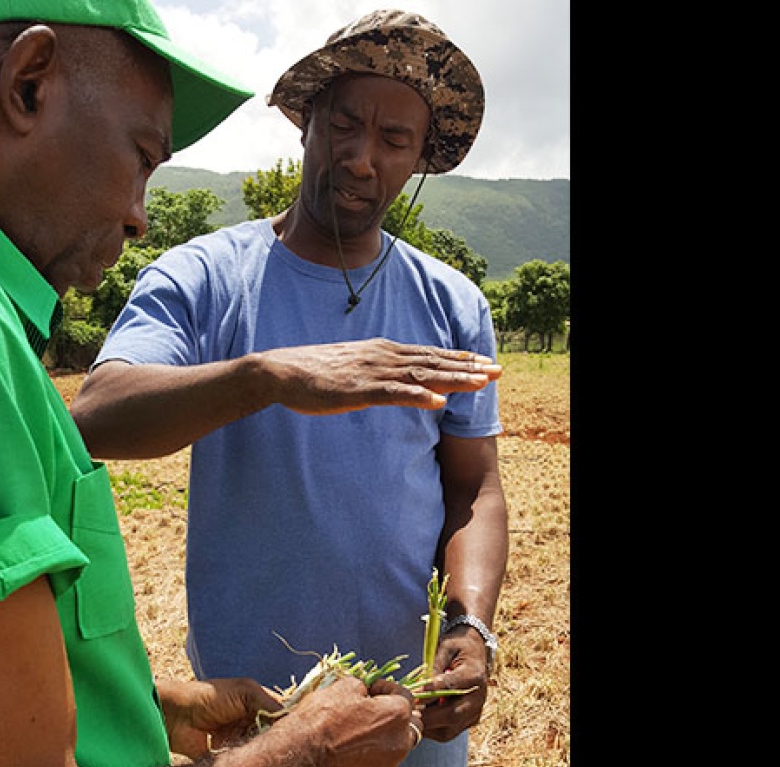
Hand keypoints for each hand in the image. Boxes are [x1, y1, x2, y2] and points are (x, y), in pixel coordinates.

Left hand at [157, 678, 282, 758]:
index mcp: (258, 704)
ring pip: (264, 751)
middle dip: (281, 742)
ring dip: (268, 754)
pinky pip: (249, 764)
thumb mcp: (245, 691)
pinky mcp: (232, 758)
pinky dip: (255, 765)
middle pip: (276, 736)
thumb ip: (269, 703)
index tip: (304, 732)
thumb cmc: (209, 696)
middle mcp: (253, 723)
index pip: (283, 716)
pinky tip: (260, 765)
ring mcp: (243, 742)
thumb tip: (292, 719)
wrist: (177, 716)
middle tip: (292, 749)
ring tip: (274, 756)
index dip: (292, 724)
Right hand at [257, 338, 501, 414]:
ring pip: (422, 375)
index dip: (458, 357)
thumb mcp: (351, 368)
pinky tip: (438, 402)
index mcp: (382, 351)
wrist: (281, 371)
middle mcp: (383, 356)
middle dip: (468, 367)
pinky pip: (394, 394)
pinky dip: (418, 396)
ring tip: (481, 384)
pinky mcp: (359, 389)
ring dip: (453, 379)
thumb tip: (391, 378)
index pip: (428, 353)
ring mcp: (372, 372)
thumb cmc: (313, 372)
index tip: (484, 361)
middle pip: (433, 361)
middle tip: (499, 371)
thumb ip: (374, 370)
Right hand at [290, 675, 420, 766]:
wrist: (300, 753)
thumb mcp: (344, 686)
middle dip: (393, 720)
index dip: (387, 689)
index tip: (372, 690)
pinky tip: (346, 759)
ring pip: (391, 753)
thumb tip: (364, 693)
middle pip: (406, 729)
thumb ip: (363, 687)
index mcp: (397, 716)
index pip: (404, 696)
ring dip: (379, 744)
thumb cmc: (322, 717)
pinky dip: (365, 765)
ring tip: (353, 739)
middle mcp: (399, 745)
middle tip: (370, 715)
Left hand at [417, 629, 491, 742]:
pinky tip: (419, 719)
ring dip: (428, 726)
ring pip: (450, 730)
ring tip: (410, 717)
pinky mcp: (469, 721)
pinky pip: (449, 732)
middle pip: (453, 715)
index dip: (432, 691)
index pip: (452, 686)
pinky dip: (432, 730)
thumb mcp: (446, 647)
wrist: (476, 654)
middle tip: (407, 712)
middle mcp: (479, 697)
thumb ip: (435, 664)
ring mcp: (475, 712)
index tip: (414, 693)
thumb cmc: (457, 647)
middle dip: (427, 716)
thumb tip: (422, 685)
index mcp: (474, 674)